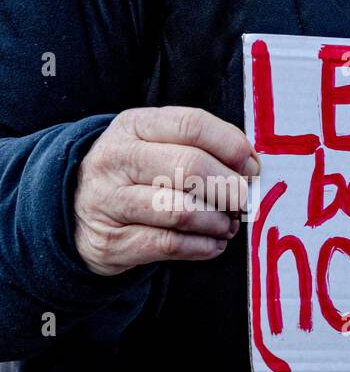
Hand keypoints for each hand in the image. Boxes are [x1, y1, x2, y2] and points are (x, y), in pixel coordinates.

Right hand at [74, 106, 257, 276]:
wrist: (75, 211)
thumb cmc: (138, 175)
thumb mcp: (159, 145)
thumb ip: (204, 147)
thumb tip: (251, 167)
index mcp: (133, 125)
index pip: (192, 125)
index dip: (232, 147)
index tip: (251, 168)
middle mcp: (116, 158)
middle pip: (191, 167)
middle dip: (230, 189)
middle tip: (243, 202)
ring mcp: (109, 201)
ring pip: (182, 211)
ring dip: (218, 222)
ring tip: (228, 225)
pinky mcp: (113, 241)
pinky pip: (171, 245)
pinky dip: (203, 247)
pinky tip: (213, 243)